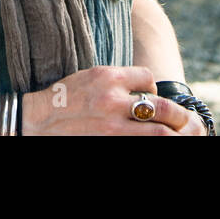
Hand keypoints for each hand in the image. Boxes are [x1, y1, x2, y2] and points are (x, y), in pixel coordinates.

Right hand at [20, 66, 205, 135]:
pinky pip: (138, 141)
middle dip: (177, 115)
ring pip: (157, 131)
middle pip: (162, 107)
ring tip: (173, 134)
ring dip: (168, 132)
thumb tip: (144, 89)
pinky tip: (148, 139)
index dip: (153, 88)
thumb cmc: (64, 97)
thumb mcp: (90, 76)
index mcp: (108, 77)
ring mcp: (111, 125)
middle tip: (182, 120)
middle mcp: (113, 100)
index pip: (148, 78)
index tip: (150, 95)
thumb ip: (117, 80)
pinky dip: (146, 139)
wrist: (36, 121)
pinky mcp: (108, 141)